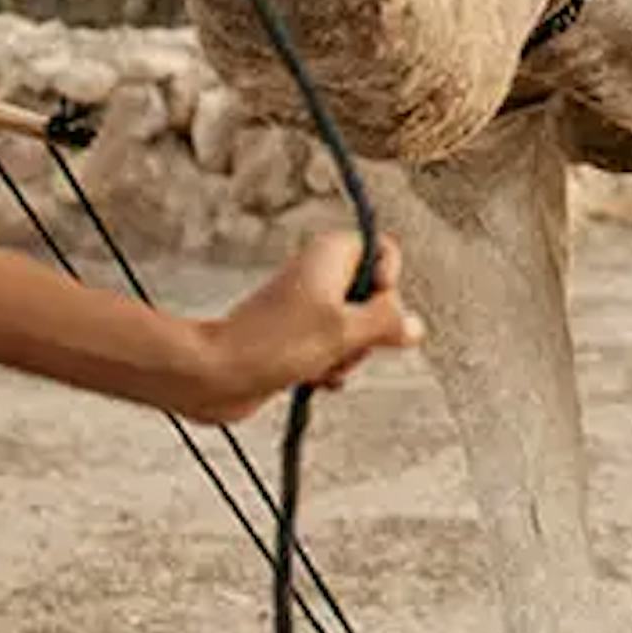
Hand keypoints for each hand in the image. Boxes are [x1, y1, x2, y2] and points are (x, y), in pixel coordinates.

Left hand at [188, 229, 420, 422]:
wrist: (216, 374)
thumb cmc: (274, 344)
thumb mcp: (345, 330)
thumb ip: (388, 323)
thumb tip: (415, 327)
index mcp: (332, 254)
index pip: (386, 253)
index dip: (389, 285)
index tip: (373, 307)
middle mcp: (321, 275)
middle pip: (375, 299)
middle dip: (368, 332)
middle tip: (343, 343)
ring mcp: (309, 309)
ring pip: (356, 331)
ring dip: (348, 356)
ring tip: (321, 365)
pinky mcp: (297, 339)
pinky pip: (333, 351)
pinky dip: (330, 367)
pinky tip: (314, 379)